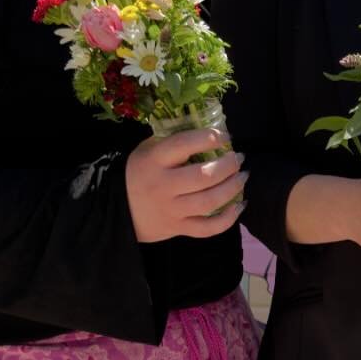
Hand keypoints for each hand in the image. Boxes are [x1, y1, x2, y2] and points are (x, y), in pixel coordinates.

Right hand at [125, 129, 245, 242]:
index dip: (209, 138)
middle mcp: (163, 186)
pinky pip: (208, 228)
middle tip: (238, 158)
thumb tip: (210, 131)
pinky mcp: (178, 228)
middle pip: (204, 177)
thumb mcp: (148, 149)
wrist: (118, 209)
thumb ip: (174, 141)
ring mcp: (171, 210)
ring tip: (242, 177)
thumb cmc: (139, 172)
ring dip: (233, 188)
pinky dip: (228, 219)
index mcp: (154, 160)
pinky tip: (239, 206)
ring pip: (210, 202)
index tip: (225, 137)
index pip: (184, 145)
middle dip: (228, 165)